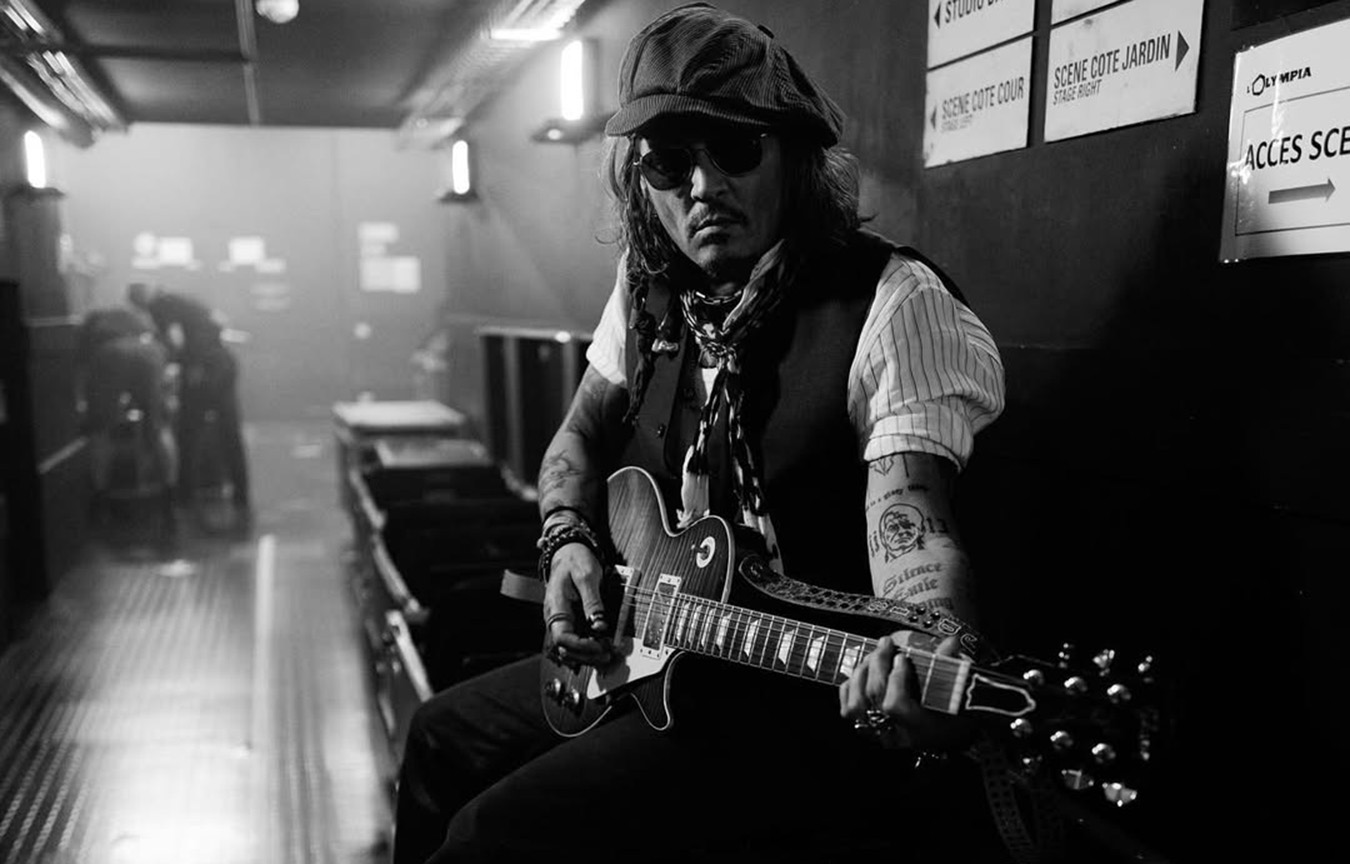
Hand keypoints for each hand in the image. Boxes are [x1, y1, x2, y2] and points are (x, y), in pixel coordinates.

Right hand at [543, 542, 611, 665]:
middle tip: (606, 655)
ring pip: (567, 647)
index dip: (581, 646)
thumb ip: (593, 603)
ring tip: (605, 654)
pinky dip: (584, 648)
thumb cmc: (575, 560)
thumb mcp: (588, 577)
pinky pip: (572, 640)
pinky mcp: (567, 619)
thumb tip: (600, 627)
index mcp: (556, 605)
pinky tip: (598, 648)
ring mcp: (559, 619)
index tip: (599, 646)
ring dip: (585, 655)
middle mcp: (554, 616)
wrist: (568, 550)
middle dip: (586, 655)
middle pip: (564, 648)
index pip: (562, 637)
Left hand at [838, 632, 975, 751]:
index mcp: (919, 727)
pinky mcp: (868, 730)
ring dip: (861, 674)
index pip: (895, 705)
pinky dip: (850, 687)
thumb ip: (949, 667)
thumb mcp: (958, 695)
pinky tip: (862, 673)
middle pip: (874, 697)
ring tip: (873, 656)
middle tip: (886, 644)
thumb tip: (951, 642)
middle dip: (877, 664)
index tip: (903, 658)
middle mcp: (896, 734)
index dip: (895, 679)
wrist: (949, 737)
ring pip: (856, 705)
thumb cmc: (957, 715)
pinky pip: (847, 710)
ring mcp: (880, 734)